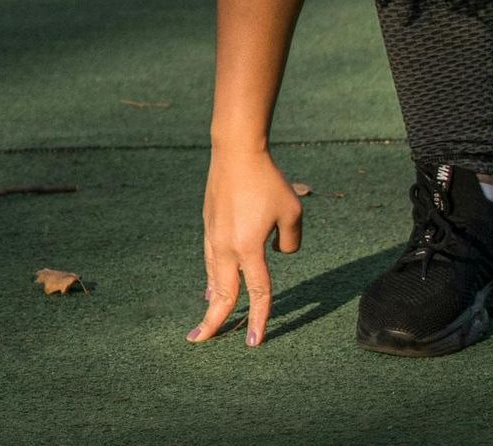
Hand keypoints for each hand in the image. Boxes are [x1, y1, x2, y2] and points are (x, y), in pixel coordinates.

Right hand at [188, 146, 302, 346]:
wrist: (236, 152)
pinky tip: (210, 282)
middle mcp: (227, 247)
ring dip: (210, 299)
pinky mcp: (209, 225)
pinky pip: (210, 260)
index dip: (258, 318)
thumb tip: (278, 254)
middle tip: (200, 340)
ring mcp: (214, 236)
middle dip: (212, 320)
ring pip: (212, 277)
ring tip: (206, 318)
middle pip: (221, 293)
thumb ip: (290, 242)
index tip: (254, 341)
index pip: (257, 292)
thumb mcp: (292, 212)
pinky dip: (210, 276)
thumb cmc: (268, 180)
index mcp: (249, 248)